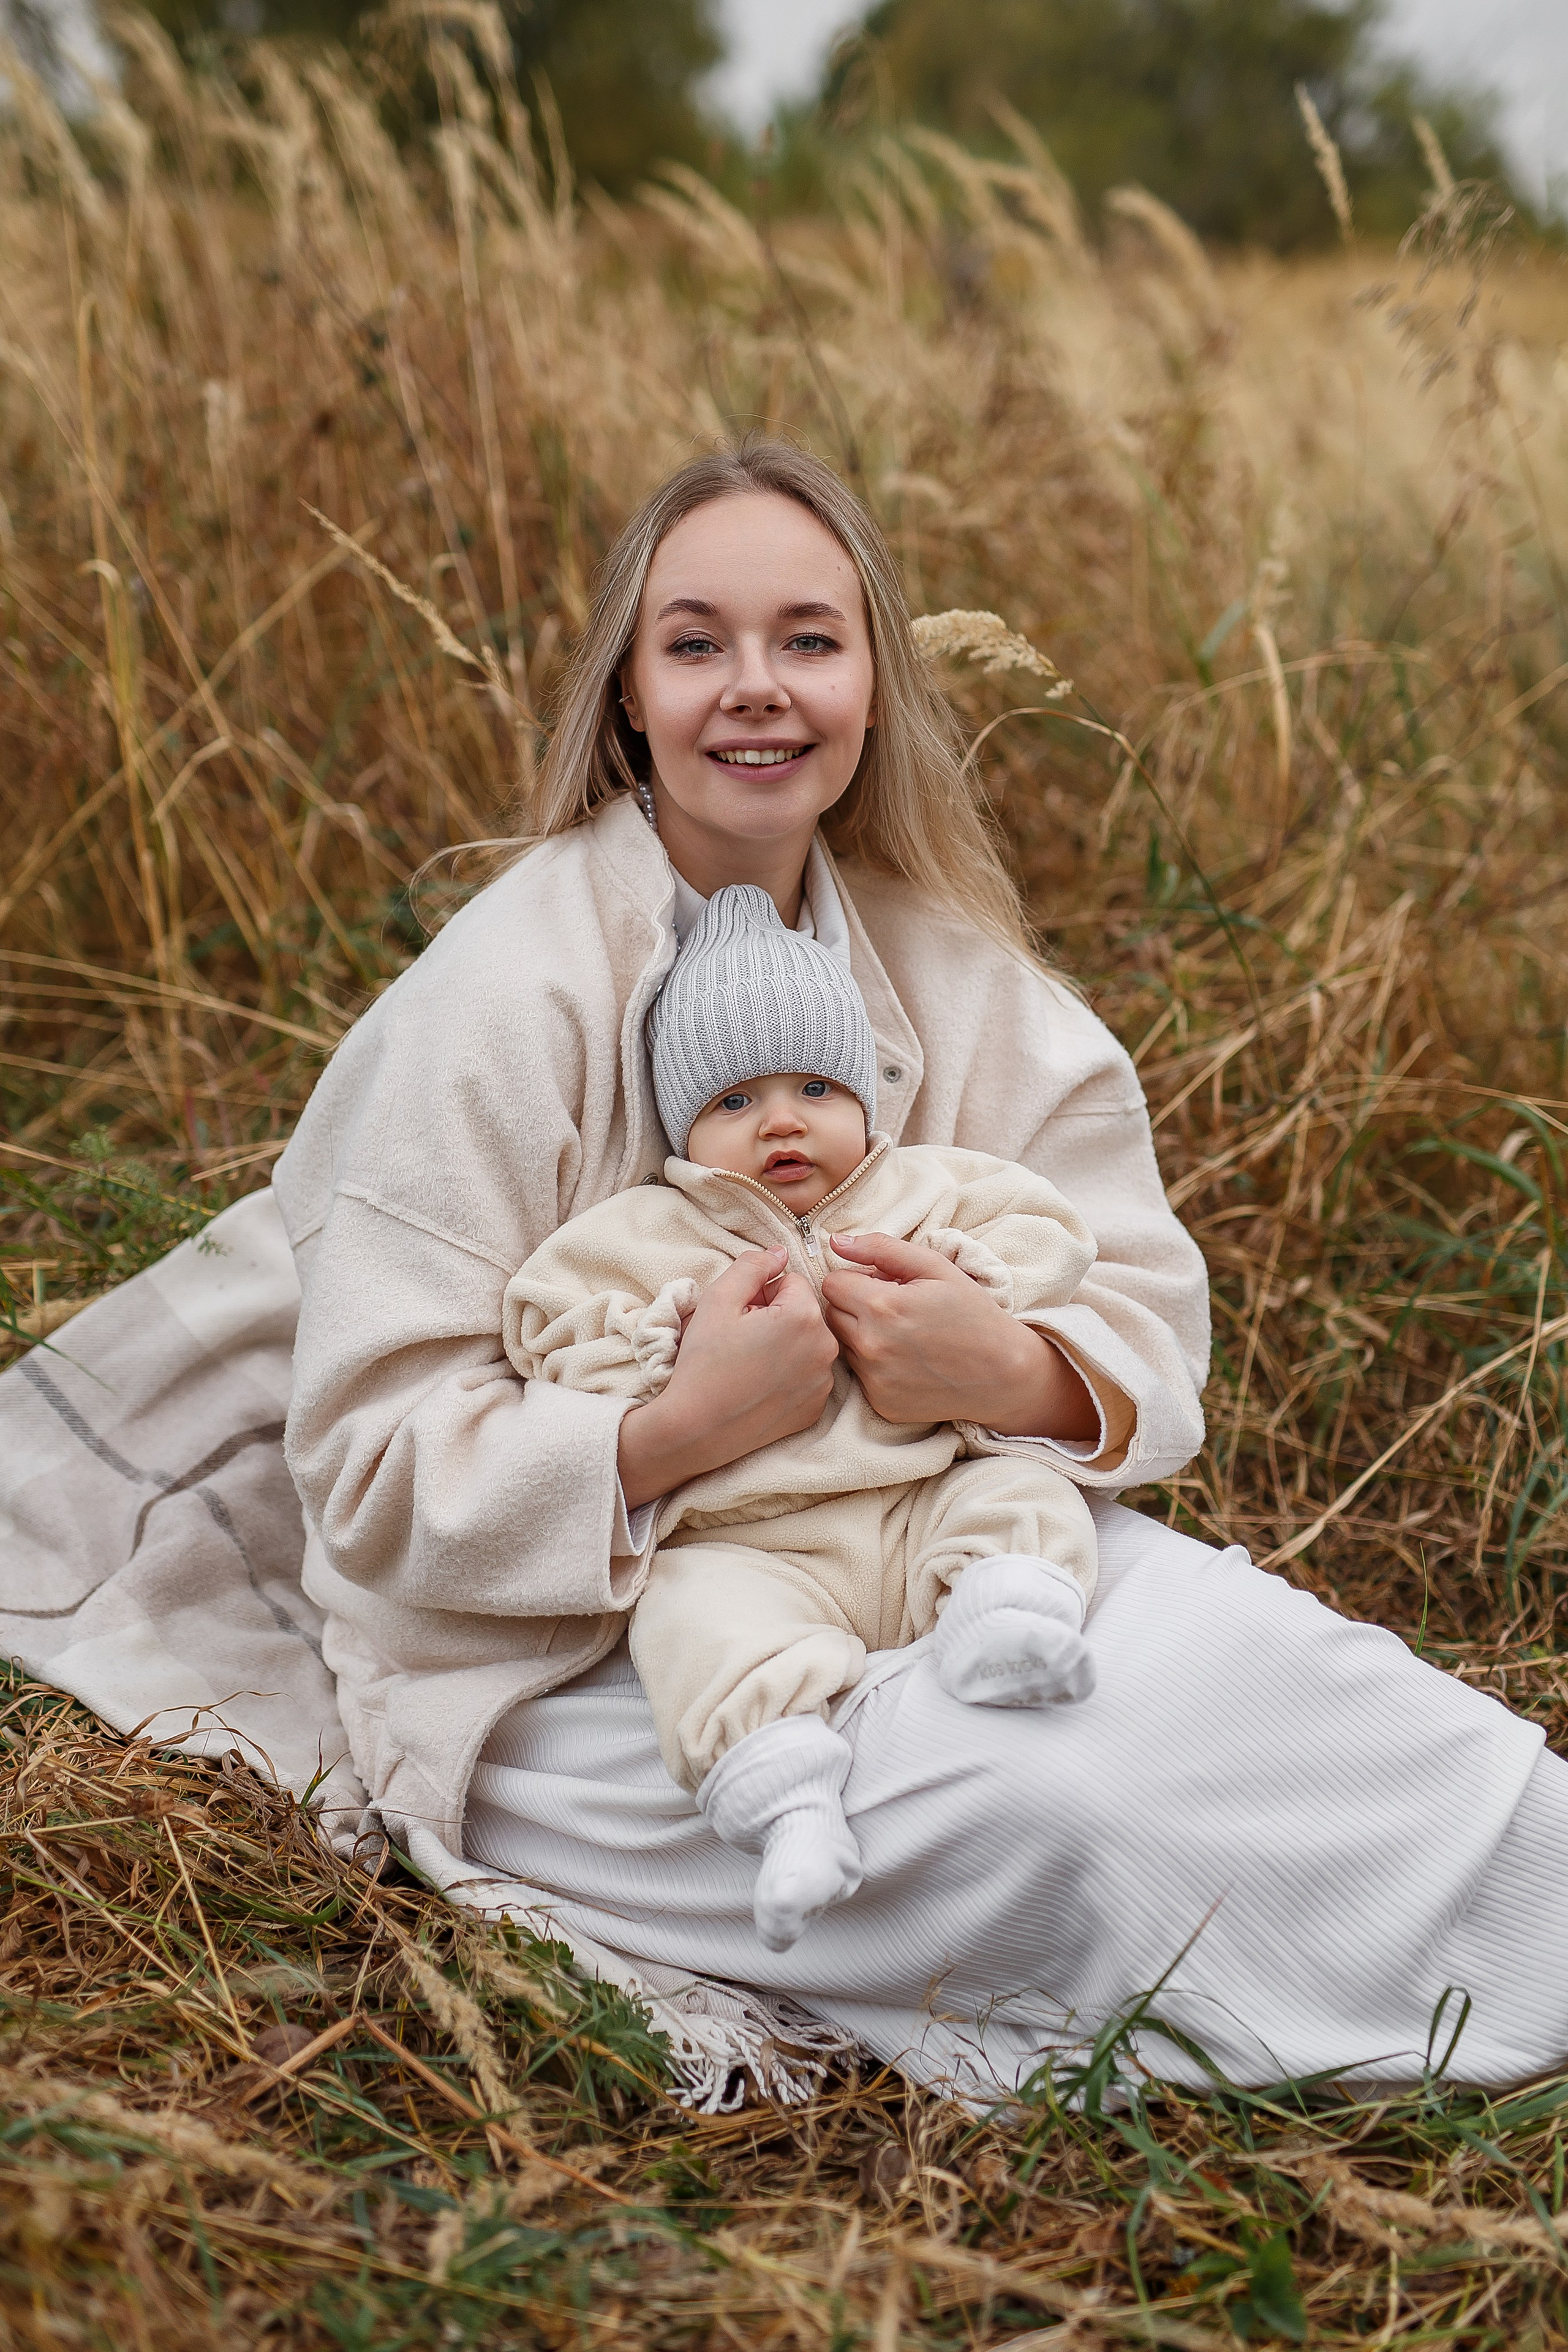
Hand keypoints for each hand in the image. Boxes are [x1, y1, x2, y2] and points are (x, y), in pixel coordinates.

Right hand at [617, 1247, 837, 1508]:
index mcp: (805, 1316)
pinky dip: (789, 1376)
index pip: (791, 1282)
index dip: (761, 1295)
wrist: (696, 1429)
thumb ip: (752, 1266)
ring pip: (807, 1344)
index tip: (741, 1317)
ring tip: (750, 1365)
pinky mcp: (817, 1408)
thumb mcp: (718, 1299)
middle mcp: (826, 1348)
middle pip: (803, 1313)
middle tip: (742, 1340)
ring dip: (785, 1346)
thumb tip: (780, 1253)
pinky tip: (760, 1387)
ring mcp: (825, 1382)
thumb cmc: (704, 1362)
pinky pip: (808, 1376)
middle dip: (776, 1318)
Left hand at [820, 1233, 1099, 1439]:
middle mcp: (871, 1346)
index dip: (854, 1279)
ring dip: (861, 1335)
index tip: (881, 1284)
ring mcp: (875, 1379)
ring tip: (900, 1334)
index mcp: (882, 1306)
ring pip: (842, 1345)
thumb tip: (835, 1242)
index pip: (831, 1283)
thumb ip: (882, 1248)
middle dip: (853, 1305)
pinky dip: (874, 1366)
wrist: (1004, 1374)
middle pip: (830, 1314)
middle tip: (891, 1308)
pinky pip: (859, 1375)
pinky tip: (906, 1362)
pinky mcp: (881, 1403)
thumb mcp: (936, 1268)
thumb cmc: (972, 1313)